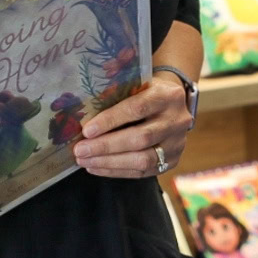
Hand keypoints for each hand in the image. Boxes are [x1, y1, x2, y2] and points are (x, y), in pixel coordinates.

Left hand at [73, 74, 192, 178]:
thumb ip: (117, 95)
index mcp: (168, 96)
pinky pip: (143, 172)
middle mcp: (176, 120)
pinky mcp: (172, 161)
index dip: (111, 120)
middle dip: (106, 146)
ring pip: (143, 159)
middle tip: (80, 151)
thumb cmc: (147, 92)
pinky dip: (117, 171)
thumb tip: (83, 116)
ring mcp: (177, 143)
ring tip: (85, 161)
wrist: (175, 104)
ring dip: (109, 162)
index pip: (138, 109)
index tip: (87, 130)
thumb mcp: (138, 85)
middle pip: (140, 138)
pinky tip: (97, 167)